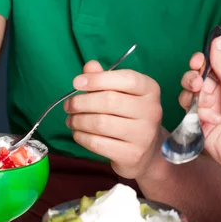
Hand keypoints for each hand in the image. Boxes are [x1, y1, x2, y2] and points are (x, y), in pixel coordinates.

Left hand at [65, 61, 161, 179]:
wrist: (146, 152)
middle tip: (68, 105)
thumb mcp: (122, 93)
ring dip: (78, 120)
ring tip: (71, 119)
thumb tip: (89, 66)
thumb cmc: (130, 115)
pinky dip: (81, 137)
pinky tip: (78, 133)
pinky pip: (98, 143)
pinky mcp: (132, 155)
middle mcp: (152, 111)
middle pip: (109, 101)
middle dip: (81, 102)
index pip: (126, 79)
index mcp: (150, 90)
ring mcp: (144, 135)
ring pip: (100, 123)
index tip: (76, 83)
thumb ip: (105, 78)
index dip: (98, 79)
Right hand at [179, 35, 220, 176]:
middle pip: (193, 79)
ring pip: (187, 96)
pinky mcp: (200, 127)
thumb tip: (218, 37)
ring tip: (209, 108)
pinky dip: (198, 115)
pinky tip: (213, 121)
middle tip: (198, 85)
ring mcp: (208, 111)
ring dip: (196, 99)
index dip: (199, 62)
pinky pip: (188, 114)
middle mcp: (217, 95)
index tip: (197, 61)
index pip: (208, 66)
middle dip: (192, 80)